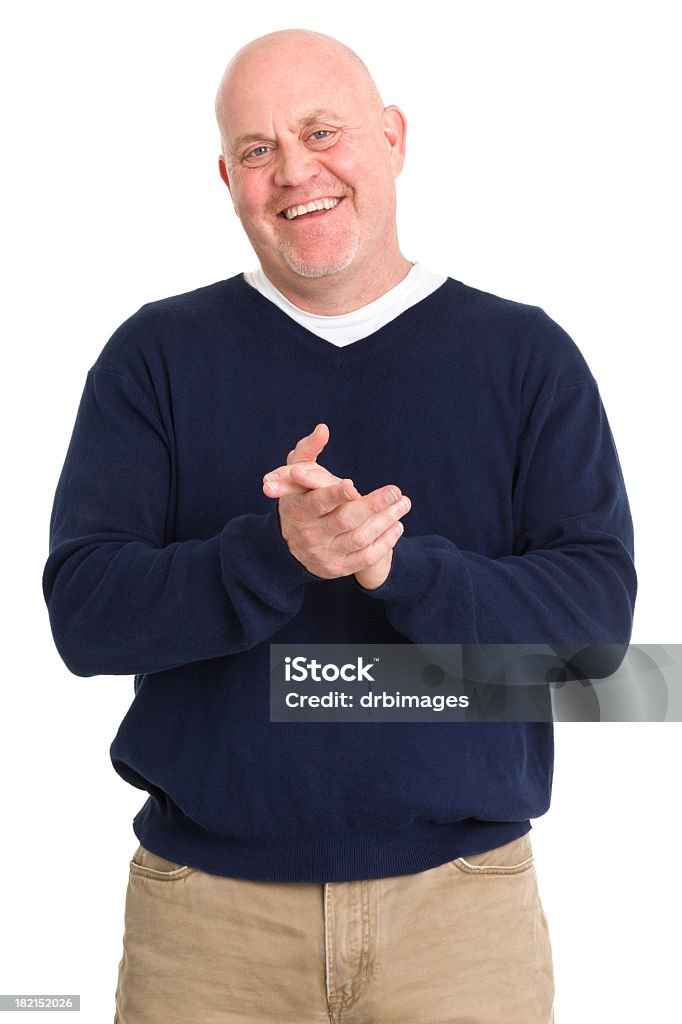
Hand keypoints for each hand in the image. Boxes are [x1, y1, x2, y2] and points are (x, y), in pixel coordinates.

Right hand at [263, 425, 409, 587]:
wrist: (291, 543)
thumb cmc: (301, 497)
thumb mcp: (295, 473)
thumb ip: (307, 450)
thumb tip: (323, 429)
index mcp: (298, 510)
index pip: (317, 503)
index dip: (335, 494)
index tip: (353, 485)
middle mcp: (310, 535)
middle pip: (344, 520)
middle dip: (373, 505)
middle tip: (396, 491)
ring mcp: (325, 553)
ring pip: (359, 539)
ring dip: (385, 521)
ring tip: (404, 503)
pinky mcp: (339, 568)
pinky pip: (366, 557)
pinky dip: (386, 542)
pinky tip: (398, 525)